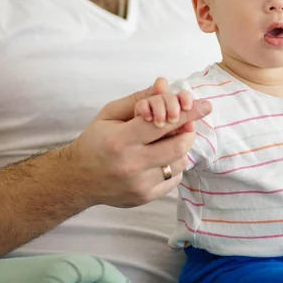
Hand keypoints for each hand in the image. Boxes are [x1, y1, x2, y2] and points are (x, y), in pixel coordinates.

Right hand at [73, 77, 211, 207]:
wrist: (78, 178)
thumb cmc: (95, 140)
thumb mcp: (111, 113)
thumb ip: (139, 99)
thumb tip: (163, 84)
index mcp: (120, 140)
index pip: (161, 124)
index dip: (186, 113)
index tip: (205, 106)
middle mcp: (131, 164)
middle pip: (177, 146)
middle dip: (188, 130)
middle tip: (187, 123)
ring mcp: (139, 184)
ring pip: (179, 163)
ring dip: (181, 148)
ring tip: (168, 140)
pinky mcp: (144, 197)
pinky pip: (173, 179)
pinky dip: (174, 165)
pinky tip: (161, 158)